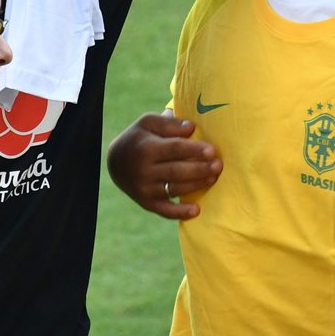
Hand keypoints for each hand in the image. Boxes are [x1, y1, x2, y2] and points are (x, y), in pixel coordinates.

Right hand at [106, 111, 221, 219]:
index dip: (194, 150)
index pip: (174, 149)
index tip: (212, 150)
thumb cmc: (139, 137)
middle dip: (199, 169)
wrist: (115, 162)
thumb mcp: (148, 122)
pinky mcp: (147, 203)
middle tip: (218, 166)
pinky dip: (180, 213)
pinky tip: (197, 210)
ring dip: (196, 185)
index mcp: (146, 149)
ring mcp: (145, 189)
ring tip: (213, 179)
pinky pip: (165, 211)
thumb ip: (169, 123)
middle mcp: (144, 171)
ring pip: (175, 189)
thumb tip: (191, 128)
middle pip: (176, 171)